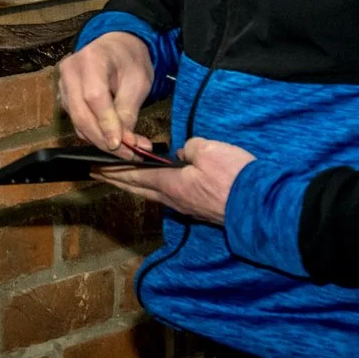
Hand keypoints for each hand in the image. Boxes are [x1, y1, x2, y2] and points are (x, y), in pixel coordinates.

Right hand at [56, 32, 158, 157]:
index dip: (106, 123)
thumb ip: (128, 111)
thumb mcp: (138, 82)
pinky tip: (111, 140)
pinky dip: (93, 134)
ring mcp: (63, 84)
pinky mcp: (64, 97)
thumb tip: (127, 142)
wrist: (117, 46)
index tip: (122, 143)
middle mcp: (70, 71)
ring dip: (99, 140)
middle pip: (80, 112)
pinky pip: (76, 121)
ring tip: (126, 150)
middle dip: (103, 138)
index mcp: (91, 59)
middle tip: (127, 153)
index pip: (94, 97)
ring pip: (77, 120)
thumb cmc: (129, 60)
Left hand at [96, 138, 253, 224]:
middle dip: (117, 180)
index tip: (96, 167)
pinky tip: (159, 187)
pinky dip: (156, 190)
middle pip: (139, 188)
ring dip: (135, 186)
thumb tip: (184, 152)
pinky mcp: (201, 209)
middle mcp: (175, 199)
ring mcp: (188, 206)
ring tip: (123, 180)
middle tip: (99, 174)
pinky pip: (170, 198)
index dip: (114, 170)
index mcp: (171, 184)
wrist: (262, 206)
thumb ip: (190, 148)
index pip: (134, 175)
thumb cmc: (235, 179)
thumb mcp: (209, 151)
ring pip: (154, 195)